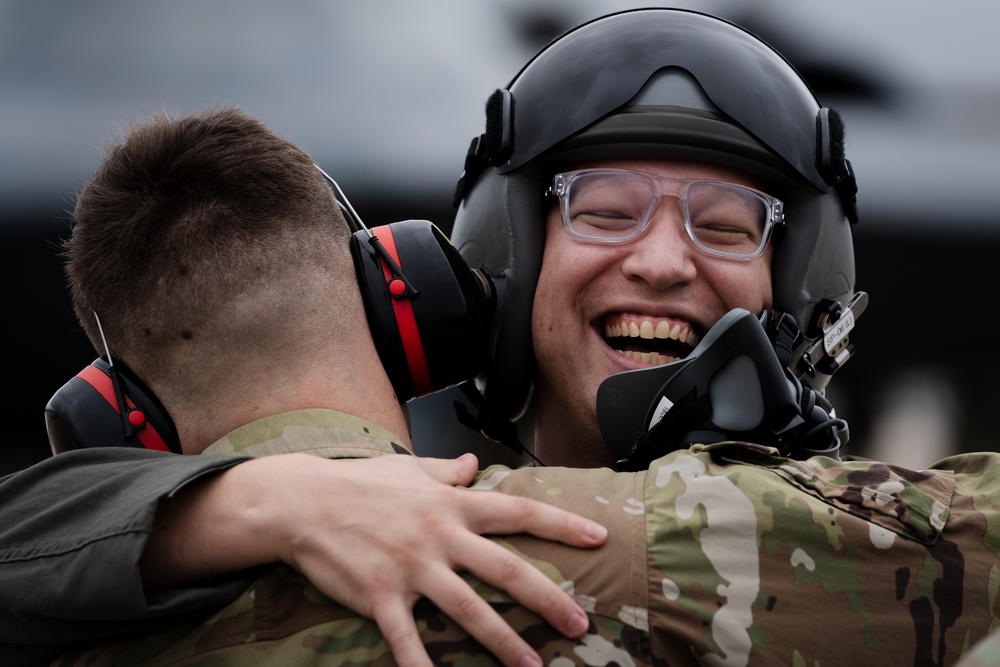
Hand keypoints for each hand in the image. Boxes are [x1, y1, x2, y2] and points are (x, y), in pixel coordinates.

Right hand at [142, 452, 606, 666]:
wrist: (305, 502)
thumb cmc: (361, 483)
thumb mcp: (411, 468)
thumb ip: (448, 470)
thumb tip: (476, 465)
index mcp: (452, 503)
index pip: (518, 511)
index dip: (561, 524)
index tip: (598, 535)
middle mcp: (440, 535)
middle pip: (506, 569)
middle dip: (547, 599)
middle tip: (580, 624)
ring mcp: (412, 567)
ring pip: (468, 610)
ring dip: (504, 642)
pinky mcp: (381, 596)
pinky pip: (406, 640)